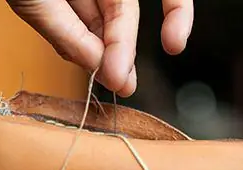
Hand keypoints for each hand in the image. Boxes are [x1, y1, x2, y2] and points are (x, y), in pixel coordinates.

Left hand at [7, 0, 193, 96]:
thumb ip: (64, 26)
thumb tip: (95, 64)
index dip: (178, 12)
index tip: (172, 46)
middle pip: (123, 11)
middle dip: (123, 48)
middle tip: (122, 85)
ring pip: (101, 20)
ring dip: (102, 52)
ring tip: (108, 79)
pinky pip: (79, 20)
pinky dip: (80, 41)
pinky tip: (87, 60)